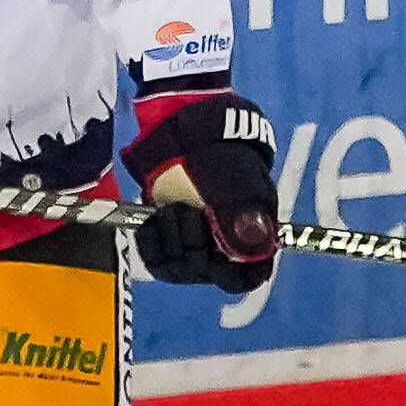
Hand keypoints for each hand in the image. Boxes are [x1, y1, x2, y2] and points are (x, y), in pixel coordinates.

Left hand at [126, 84, 280, 294]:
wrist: (184, 129)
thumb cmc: (217, 152)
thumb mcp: (233, 181)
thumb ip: (242, 216)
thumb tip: (254, 249)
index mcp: (254, 232)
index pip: (247, 277)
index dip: (229, 270)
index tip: (213, 251)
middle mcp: (225, 242)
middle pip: (208, 274)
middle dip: (194, 246)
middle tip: (188, 213)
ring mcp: (197, 239)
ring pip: (180, 269)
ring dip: (171, 241)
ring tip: (172, 209)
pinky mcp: (168, 236)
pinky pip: (156, 259)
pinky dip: (150, 242)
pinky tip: (151, 220)